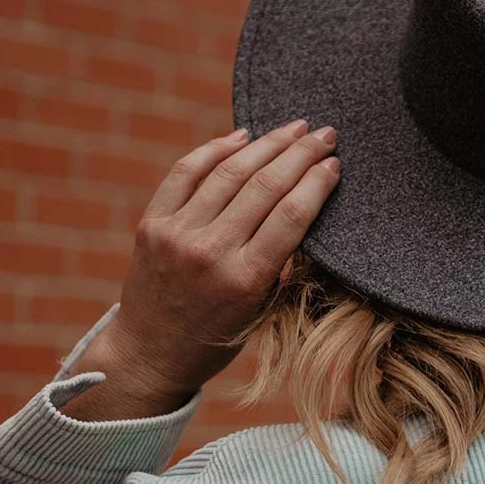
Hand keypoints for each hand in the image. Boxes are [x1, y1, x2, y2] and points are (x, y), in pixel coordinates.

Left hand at [96, 120, 340, 400]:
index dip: (317, 182)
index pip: (292, 215)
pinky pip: (186, 173)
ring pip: (229, 172)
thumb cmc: (217, 338)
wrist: (149, 355)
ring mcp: (177, 234)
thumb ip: (281, 262)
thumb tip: (306, 202)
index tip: (335, 163)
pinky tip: (242, 136)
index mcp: (245, 280)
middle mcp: (210, 252)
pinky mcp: (152, 224)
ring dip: (267, 144)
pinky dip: (215, 149)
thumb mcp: (260, 311)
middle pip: (265, 186)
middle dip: (300, 154)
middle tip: (324, 133)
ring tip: (292, 128)